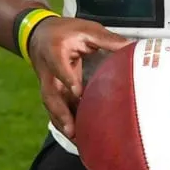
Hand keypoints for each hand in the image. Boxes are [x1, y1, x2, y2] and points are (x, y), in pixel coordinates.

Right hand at [25, 16, 131, 138]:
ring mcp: (47, 83)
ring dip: (62, 123)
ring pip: (51, 106)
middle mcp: (47, 70)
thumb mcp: (86, 29)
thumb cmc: (64, 31)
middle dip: (60, 113)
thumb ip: (107, 39)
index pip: (59, 67)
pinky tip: (76, 136)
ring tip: (76, 140)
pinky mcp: (52, 91)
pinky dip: (64, 123)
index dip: (67, 79)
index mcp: (55, 51)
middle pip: (50, 94)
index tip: (77, 91)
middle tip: (72, 129)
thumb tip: (132, 46)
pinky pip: (55, 108)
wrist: (38, 33)